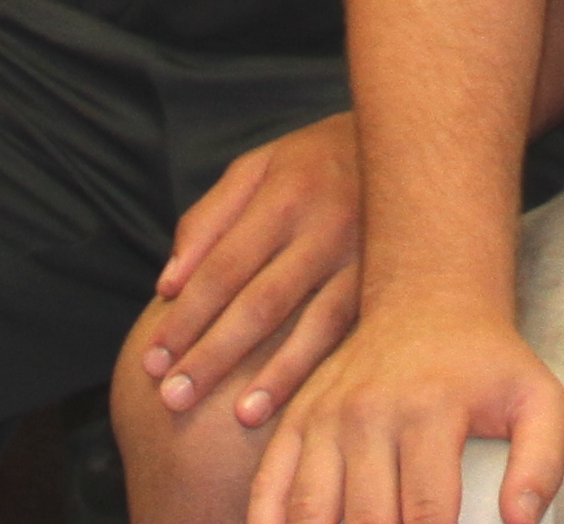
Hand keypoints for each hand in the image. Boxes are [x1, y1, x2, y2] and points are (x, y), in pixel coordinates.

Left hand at [143, 113, 364, 433]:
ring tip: (239, 417)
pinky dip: (325, 367)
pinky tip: (301, 403)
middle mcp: (324, 225)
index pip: (223, 266)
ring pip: (313, 324)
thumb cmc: (316, 160)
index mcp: (283, 194)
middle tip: (173, 399)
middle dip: (214, 355)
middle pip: (260, 302)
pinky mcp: (390, 280)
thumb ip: (208, 218)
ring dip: (275, 375)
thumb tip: (167, 285)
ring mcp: (363, 255)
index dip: (186, 317)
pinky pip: (353, 331)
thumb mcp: (258, 166)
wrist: (411, 144)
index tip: (152, 361)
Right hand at [250, 292, 563, 523]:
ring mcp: (325, 417)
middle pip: (365, 519)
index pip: (424, 514)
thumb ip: (543, 462)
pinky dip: (266, 522)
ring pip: (311, 510)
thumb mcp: (539, 399)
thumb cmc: (487, 363)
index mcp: (430, 410)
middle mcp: (369, 412)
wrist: (429, 300)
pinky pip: (269, 485)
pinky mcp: (297, 420)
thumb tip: (521, 521)